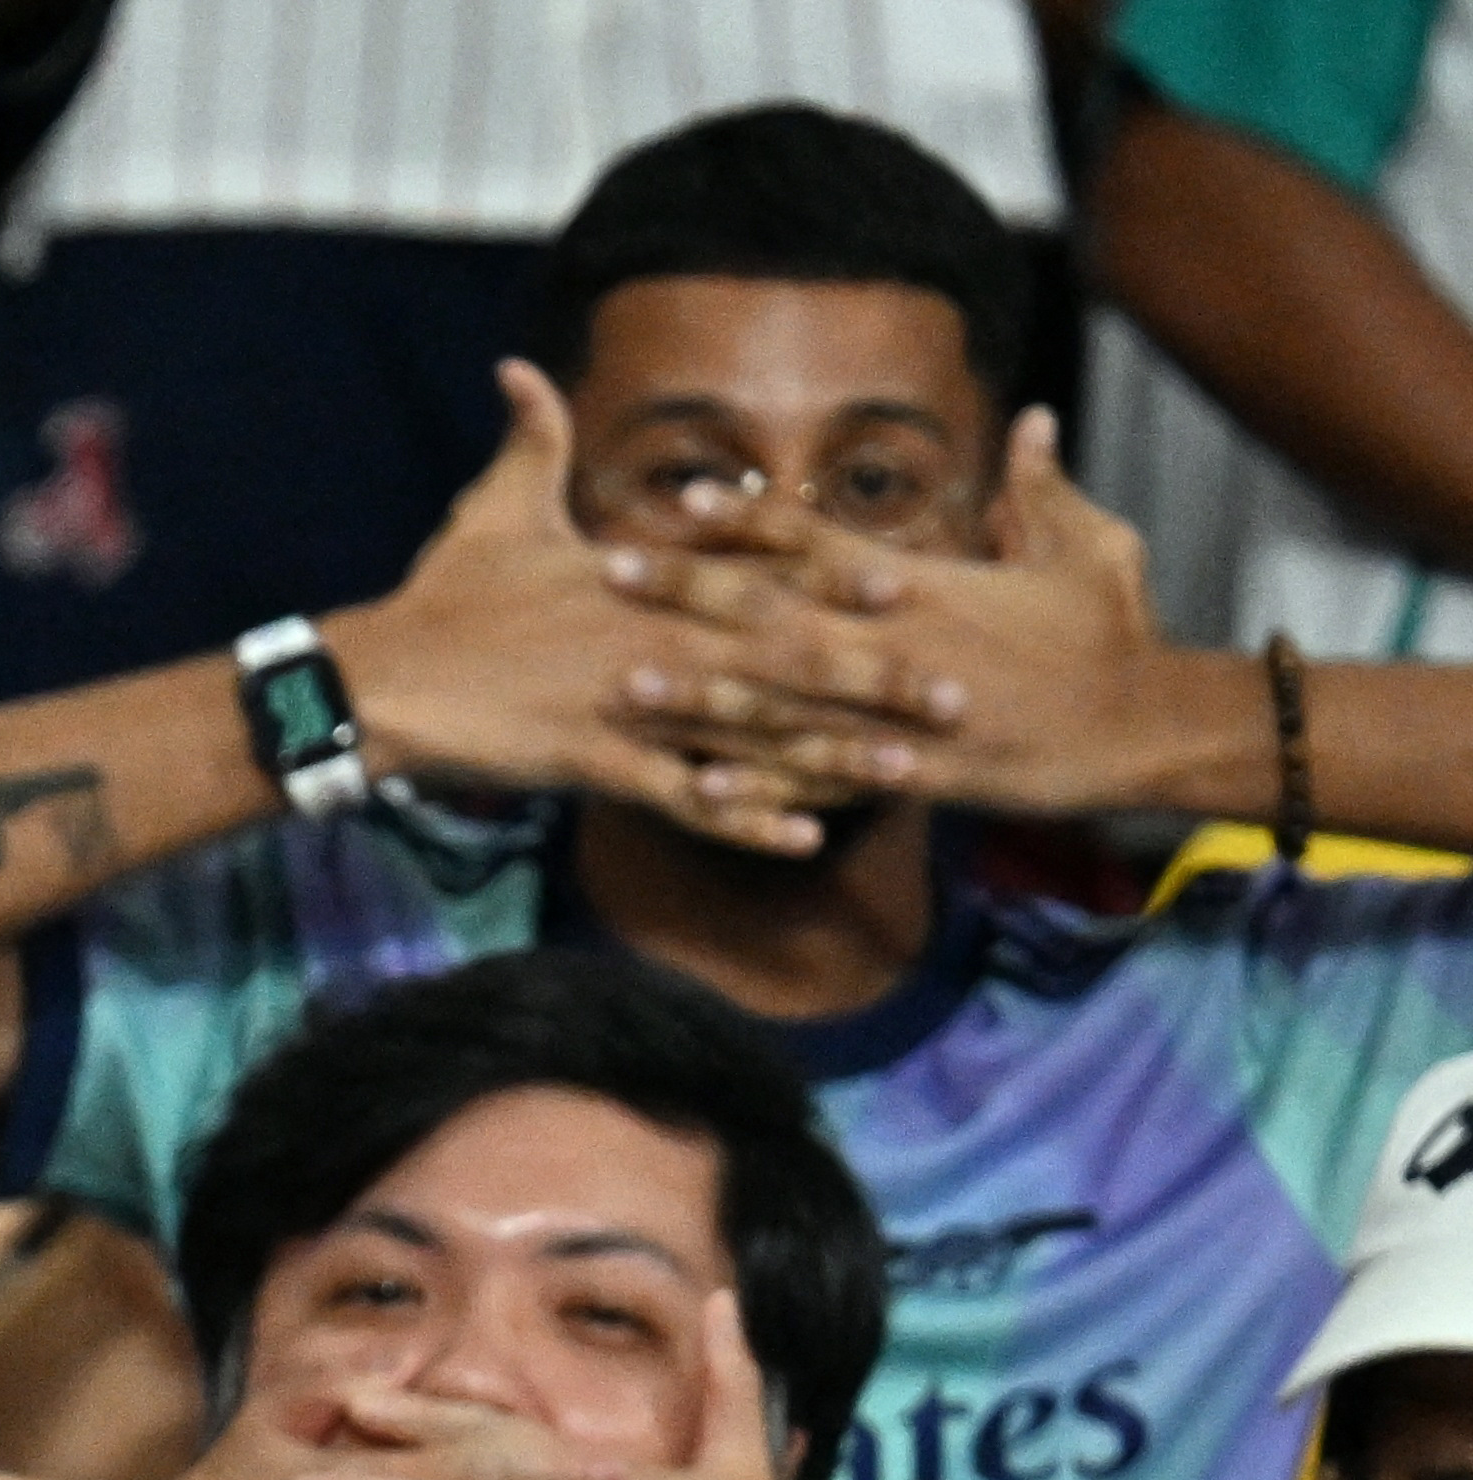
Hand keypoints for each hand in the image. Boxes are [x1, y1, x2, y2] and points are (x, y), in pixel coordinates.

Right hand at [325, 366, 953, 853]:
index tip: (903, 580)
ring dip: (835, 754)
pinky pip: (686, 797)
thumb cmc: (441, 593)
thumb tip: (519, 368)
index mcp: (639, 574)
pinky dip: (747, 818)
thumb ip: (528, 438)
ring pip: (754, 730)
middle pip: (784, 653)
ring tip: (908, 772)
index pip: (753, 568)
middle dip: (873, 675)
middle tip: (954, 692)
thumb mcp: (490, 506)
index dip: (832, 575)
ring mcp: (629, 702)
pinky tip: (806, 834)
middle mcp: (652, 634)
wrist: (378, 678)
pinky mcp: (596, 762)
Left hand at [645, 408, 1217, 817]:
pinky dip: (760, 786)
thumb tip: (1032, 419)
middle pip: (773, 613)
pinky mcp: (908, 777)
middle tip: (607, 573)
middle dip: (688, 595)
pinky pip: (817, 782)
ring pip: (779, 704)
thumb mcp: (1089, 545)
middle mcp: (896, 646)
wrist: (1144, 726)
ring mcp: (896, 716)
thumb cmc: (1116, 631)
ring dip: (697, 696)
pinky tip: (698, 786)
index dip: (748, 521)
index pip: (818, 544)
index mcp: (927, 584)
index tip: (682, 501)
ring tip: (623, 685)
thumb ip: (1039, 489)